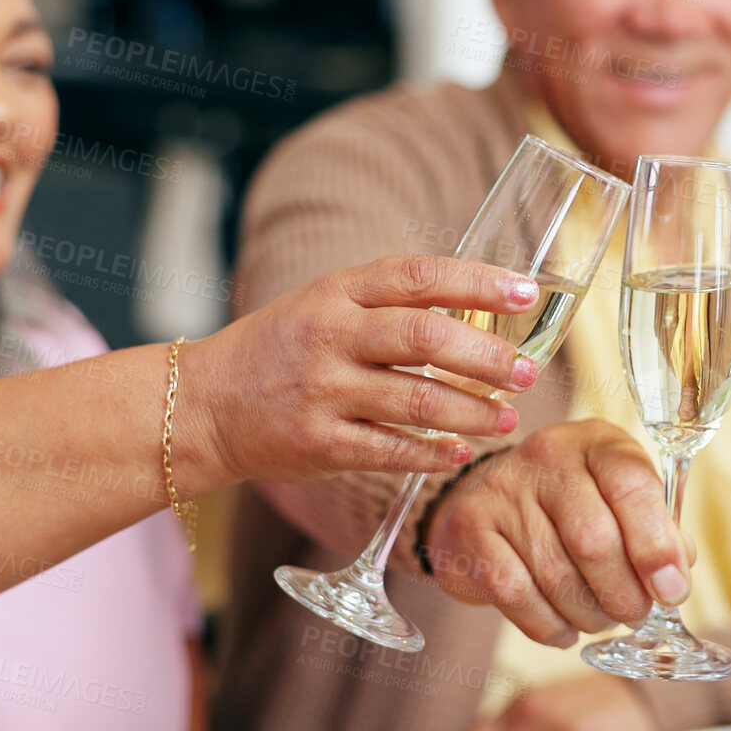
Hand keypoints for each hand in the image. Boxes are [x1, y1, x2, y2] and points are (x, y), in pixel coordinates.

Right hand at [183, 255, 540, 483]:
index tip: (527, 294)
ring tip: (505, 418)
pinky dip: (431, 453)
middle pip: (424, 339)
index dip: (478, 283)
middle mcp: (330, 336)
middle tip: (527, 372)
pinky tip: (460, 453)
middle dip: (486, 357)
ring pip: (416, 401)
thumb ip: (389, 304)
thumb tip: (480, 308)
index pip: (419, 277)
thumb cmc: (279, 349)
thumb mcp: (324, 304)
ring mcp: (323, 391)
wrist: (203, 404)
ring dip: (471, 412)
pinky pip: (389, 450)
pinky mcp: (318, 442)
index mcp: (337, 292)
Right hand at [421, 419, 691, 645]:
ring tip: (598, 619)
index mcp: (598, 443)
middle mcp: (548, 455)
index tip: (672, 592)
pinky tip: (563, 630)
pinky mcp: (470, 528)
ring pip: (556, 575)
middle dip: (623, 594)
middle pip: (593, 539)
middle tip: (633, 614)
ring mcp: (502, 489)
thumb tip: (674, 578)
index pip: (632, 486)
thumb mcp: (622, 505)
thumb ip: (657, 533)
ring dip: (588, 615)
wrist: (489, 504)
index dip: (656, 547)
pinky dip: (548, 625)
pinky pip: (515, 594)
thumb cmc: (573, 509)